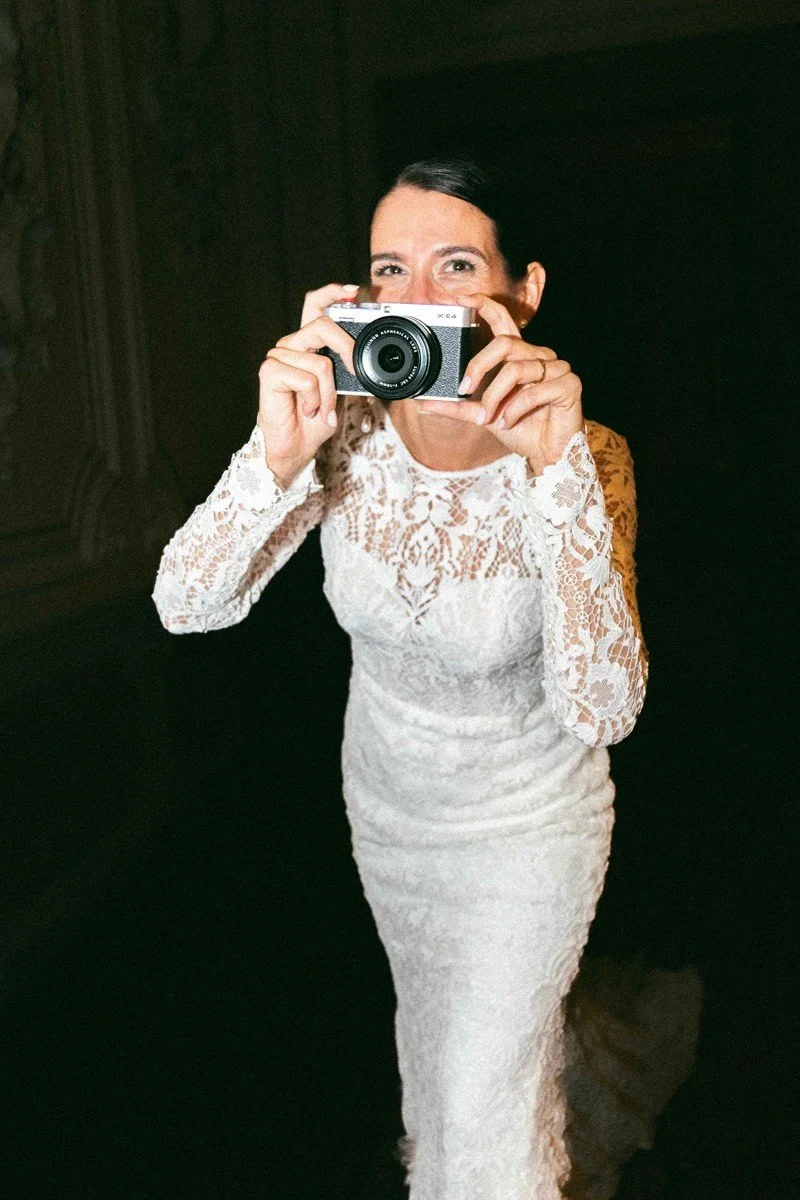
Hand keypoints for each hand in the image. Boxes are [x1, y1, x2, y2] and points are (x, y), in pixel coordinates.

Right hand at [256, 283, 356, 483]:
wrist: (296, 447)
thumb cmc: (315, 420)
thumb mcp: (340, 390)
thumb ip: (347, 368)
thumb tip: (362, 354)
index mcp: (307, 344)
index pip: (314, 306)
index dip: (332, 293)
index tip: (353, 291)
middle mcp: (291, 346)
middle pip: (322, 325)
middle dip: (346, 349)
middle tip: (354, 371)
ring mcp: (278, 357)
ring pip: (321, 363)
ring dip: (328, 394)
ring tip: (320, 410)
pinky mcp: (270, 372)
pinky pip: (308, 378)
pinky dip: (315, 400)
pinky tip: (307, 410)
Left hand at [415, 292, 583, 473]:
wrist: (546, 454)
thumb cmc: (520, 429)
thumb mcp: (482, 416)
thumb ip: (457, 407)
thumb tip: (424, 404)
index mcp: (519, 356)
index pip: (503, 321)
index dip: (484, 305)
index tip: (461, 299)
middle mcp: (539, 356)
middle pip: (504, 343)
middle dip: (479, 367)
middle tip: (465, 389)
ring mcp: (557, 368)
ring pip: (516, 369)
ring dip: (496, 398)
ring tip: (491, 418)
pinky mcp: (569, 385)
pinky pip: (535, 390)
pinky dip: (516, 409)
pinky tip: (508, 422)